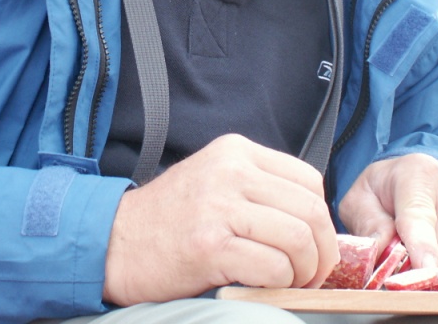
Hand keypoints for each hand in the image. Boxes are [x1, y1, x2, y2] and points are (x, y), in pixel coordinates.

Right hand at [102, 134, 338, 305]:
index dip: (322, 219)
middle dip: (323, 251)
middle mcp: (230, 171)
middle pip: (310, 210)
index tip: (316, 243)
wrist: (114, 242)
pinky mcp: (210, 246)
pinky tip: (266, 286)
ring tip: (292, 281)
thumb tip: (313, 219)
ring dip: (305, 271)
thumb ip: (258, 186)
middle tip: (314, 273)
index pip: (309, 179)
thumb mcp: (214, 180)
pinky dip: (280, 284)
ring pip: (298, 239)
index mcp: (235, 151)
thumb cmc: (169, 218)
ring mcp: (219, 207)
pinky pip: (273, 267)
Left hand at [337, 153, 437, 269]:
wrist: (417, 179)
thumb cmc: (384, 191)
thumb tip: (380, 254)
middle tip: (395, 271)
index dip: (422, 246)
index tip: (423, 268)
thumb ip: (368, 224)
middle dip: (418, 271)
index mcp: (418, 175)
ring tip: (413, 256)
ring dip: (433, 273)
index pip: (420, 217)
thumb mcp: (361, 199)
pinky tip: (432, 258)